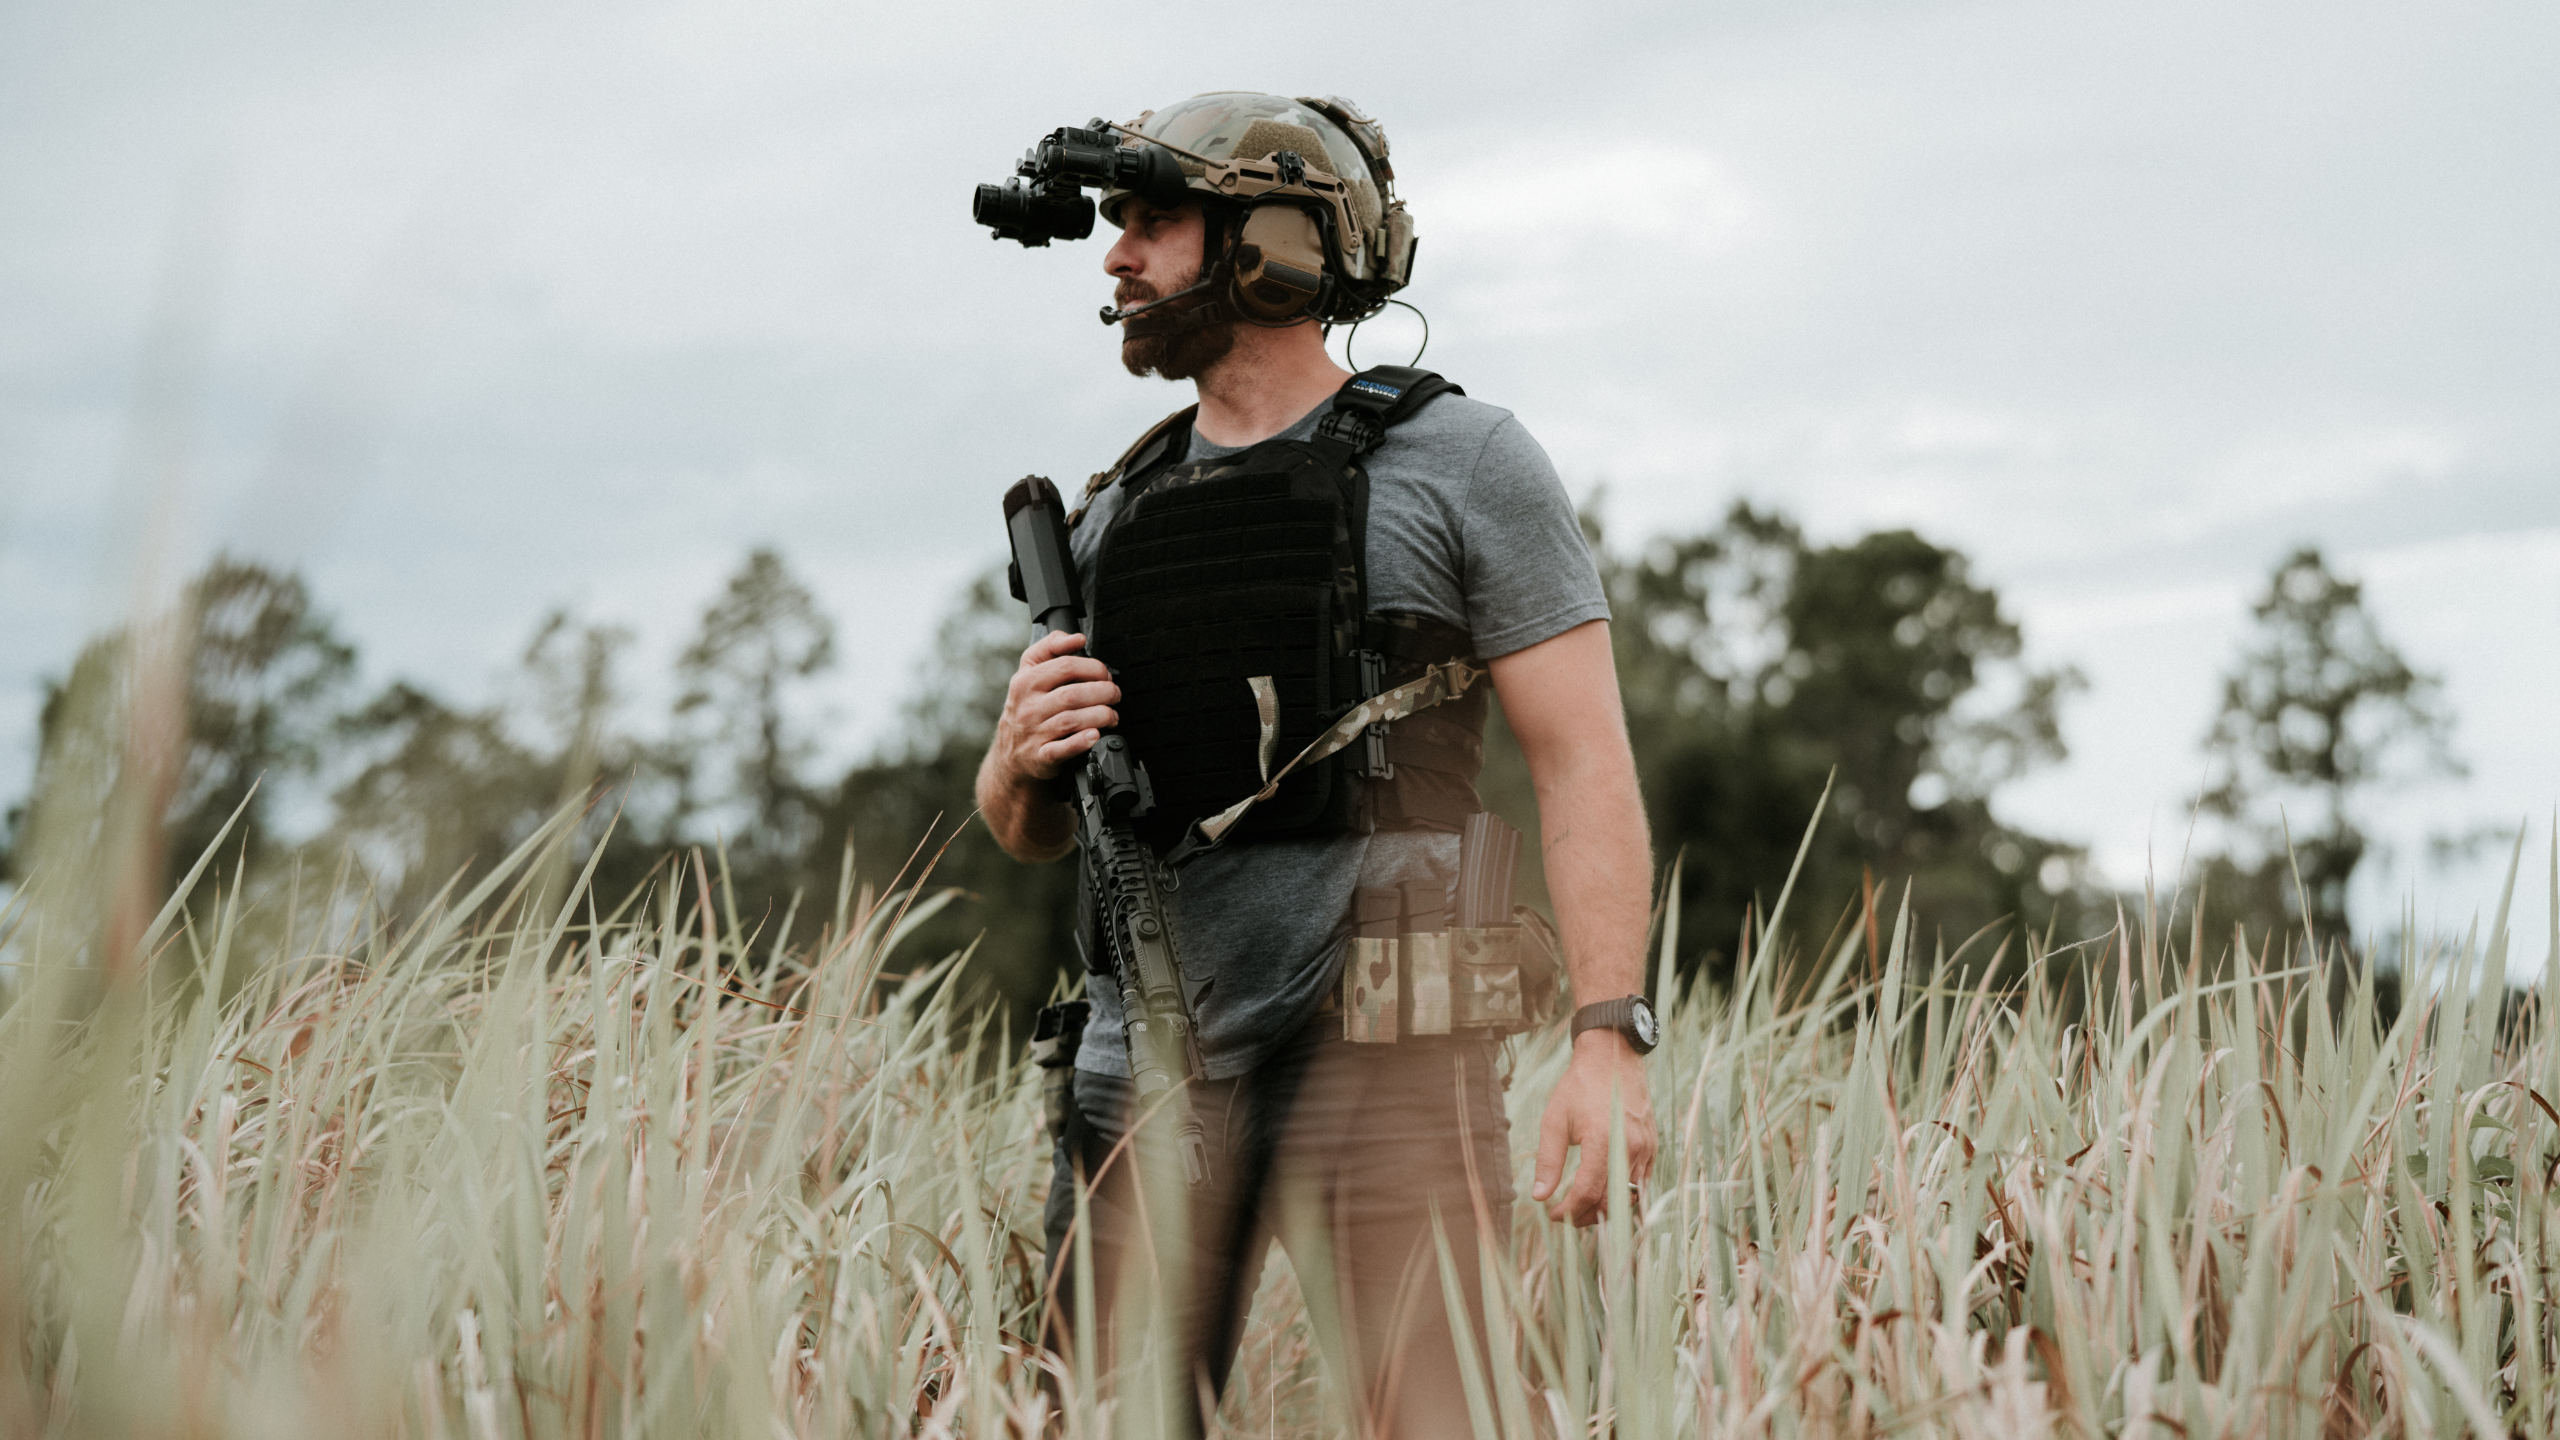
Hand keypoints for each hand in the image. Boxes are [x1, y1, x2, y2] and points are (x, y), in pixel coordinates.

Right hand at [993, 631, 1120, 784]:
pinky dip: (1082, 742)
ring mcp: (1033, 733)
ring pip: (1071, 720)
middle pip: (1072, 694)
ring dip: (1100, 716)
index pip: (1065, 666)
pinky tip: (1095, 735)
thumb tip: (1077, 637)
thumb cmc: (1027, 709)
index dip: (1093, 668)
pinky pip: (1063, 749)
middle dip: (1103, 692)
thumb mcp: (1029, 673)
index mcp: (1025, 682)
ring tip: (1112, 715)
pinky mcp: (1041, 757)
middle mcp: (1027, 706)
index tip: (1105, 675)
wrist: (1011, 754)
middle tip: (1114, 695)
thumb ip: (1050, 648)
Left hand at [1530, 1030, 1656, 1225]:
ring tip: (1583, 1208)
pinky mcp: (1652, 1147)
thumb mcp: (1555, 1120)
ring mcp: (1645, 1149)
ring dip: (1606, 1209)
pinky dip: (1624, 1196)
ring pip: (1630, 1198)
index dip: (1569, 1210)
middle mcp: (1629, 1148)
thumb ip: (1548, 1160)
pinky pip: (1642, 1184)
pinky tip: (1605, 1194)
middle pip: (1610, 1201)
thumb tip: (1539, 1196)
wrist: (1613, 1058)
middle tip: (1566, 1216)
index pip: (1588, 1193)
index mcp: (1603, 1141)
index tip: (1554, 1214)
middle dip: (1586, 1216)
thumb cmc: (1580, 1087)